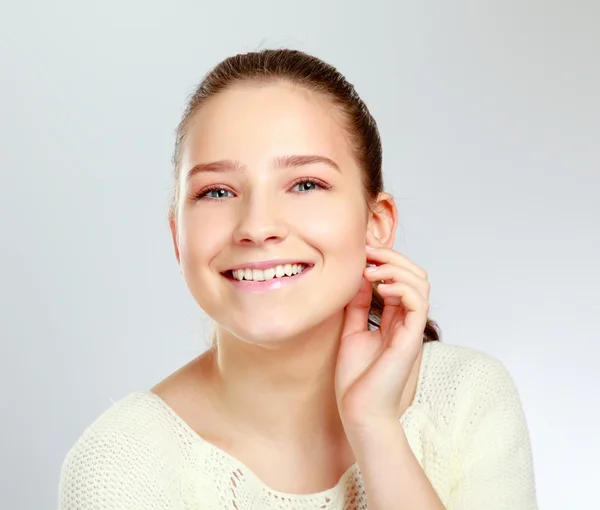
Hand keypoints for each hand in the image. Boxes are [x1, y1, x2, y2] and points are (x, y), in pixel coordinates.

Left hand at [335, 246, 430, 431]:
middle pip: (415, 276)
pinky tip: (381, 286)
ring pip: (421, 284)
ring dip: (397, 267)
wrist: (360, 412)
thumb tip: (358, 277)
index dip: (384, 262)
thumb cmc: (356, 380)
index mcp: (394, 321)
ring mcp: (411, 330)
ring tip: (372, 268)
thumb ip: (359, 306)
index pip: (400, 280)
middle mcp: (406, 322)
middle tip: (368, 252)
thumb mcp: (352, 331)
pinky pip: (418, 302)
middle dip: (393, 257)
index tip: (362, 253)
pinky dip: (402, 287)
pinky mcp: (412, 339)